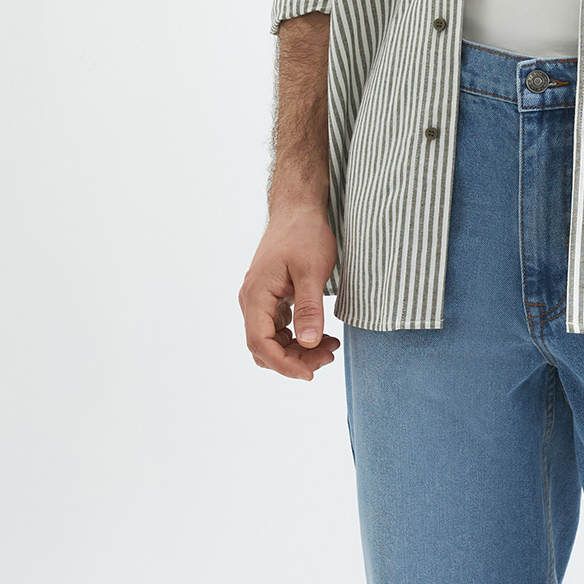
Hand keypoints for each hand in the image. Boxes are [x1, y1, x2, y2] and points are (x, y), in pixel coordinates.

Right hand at [239, 207, 339, 380]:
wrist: (298, 210)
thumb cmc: (304, 234)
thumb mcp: (312, 271)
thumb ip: (309, 308)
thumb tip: (309, 342)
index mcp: (255, 296)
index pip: (261, 344)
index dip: (284, 364)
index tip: (310, 373)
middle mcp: (252, 301)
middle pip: (265, 348)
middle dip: (295, 360)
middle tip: (329, 356)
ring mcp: (261, 301)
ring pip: (273, 341)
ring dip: (299, 351)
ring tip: (332, 346)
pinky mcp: (272, 300)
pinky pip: (280, 330)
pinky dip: (299, 338)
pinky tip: (323, 336)